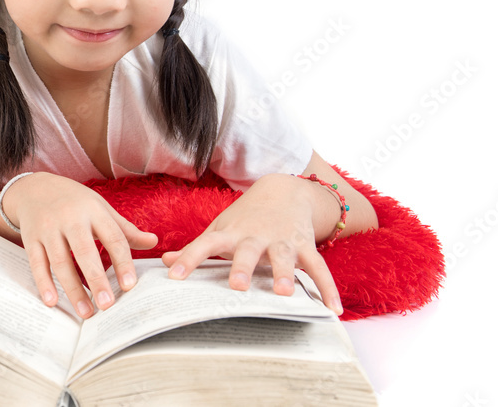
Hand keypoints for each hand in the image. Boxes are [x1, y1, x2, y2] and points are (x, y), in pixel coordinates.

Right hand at [8, 172, 157, 317]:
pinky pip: (37, 263)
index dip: (122, 262)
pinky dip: (44, 283)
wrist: (36, 188)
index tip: (130, 285)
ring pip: (60, 261)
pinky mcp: (31, 238)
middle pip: (85, 252)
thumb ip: (125, 229)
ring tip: (86, 312)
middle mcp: (71, 218)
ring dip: (73, 289)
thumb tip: (154, 242)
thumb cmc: (75, 202)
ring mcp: (48, 229)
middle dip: (97, 280)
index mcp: (94, 211)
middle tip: (108, 305)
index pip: (113, 238)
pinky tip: (53, 301)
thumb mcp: (101, 208)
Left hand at [160, 173, 343, 314]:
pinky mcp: (305, 244)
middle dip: (242, 267)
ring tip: (283, 293)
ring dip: (285, 274)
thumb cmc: (247, 217)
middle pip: (248, 251)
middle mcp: (256, 236)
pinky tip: (332, 308)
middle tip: (237, 286)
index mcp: (231, 234)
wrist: (285, 189)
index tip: (174, 276)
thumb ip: (197, 248)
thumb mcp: (220, 228)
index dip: (189, 259)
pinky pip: (318, 267)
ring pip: (284, 257)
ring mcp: (283, 240)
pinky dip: (327, 288)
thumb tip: (165, 262)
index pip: (205, 245)